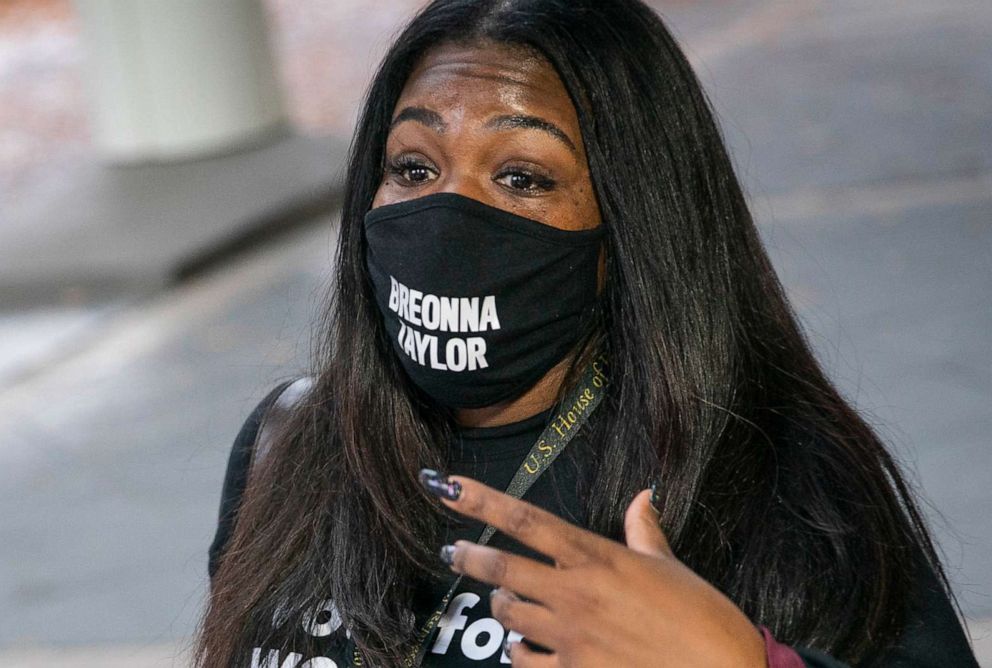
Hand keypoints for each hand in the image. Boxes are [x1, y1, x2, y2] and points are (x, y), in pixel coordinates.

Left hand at [429, 473, 766, 666]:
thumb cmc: (703, 618)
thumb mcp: (671, 567)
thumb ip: (644, 531)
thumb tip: (643, 496)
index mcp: (596, 557)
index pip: (526, 520)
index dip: (481, 501)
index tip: (447, 488)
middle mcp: (575, 592)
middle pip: (500, 567)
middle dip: (468, 556)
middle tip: (451, 552)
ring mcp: (570, 637)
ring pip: (507, 614)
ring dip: (502, 605)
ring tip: (507, 601)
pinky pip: (522, 662)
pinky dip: (518, 652)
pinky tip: (526, 648)